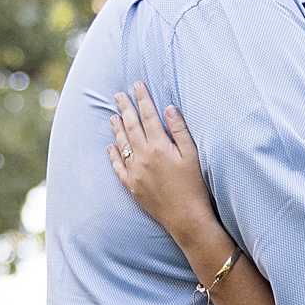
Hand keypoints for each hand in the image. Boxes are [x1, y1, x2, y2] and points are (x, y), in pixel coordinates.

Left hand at [108, 85, 218, 254]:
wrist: (186, 218)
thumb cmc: (195, 186)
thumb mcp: (193, 155)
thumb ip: (180, 130)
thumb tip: (168, 108)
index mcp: (159, 147)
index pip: (148, 116)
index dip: (142, 99)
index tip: (137, 85)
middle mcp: (143, 157)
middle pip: (131, 126)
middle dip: (125, 108)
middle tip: (119, 95)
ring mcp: (135, 172)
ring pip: (122, 144)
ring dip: (117, 127)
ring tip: (113, 115)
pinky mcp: (132, 186)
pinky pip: (118, 167)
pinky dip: (113, 154)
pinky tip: (110, 146)